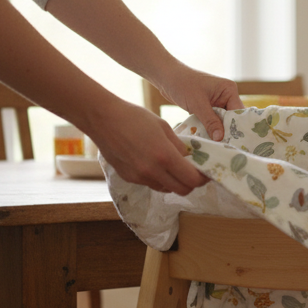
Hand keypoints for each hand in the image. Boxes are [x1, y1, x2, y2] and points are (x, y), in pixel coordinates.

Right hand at [85, 99, 208, 195]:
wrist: (102, 119)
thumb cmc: (134, 117)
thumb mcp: (163, 127)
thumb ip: (179, 146)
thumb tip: (191, 158)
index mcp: (164, 156)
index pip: (192, 179)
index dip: (202, 178)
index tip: (205, 172)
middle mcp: (152, 171)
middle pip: (182, 190)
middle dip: (191, 184)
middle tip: (193, 173)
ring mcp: (139, 177)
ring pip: (166, 189)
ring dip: (175, 182)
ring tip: (174, 167)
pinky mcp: (129, 178)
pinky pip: (151, 184)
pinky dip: (159, 179)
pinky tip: (156, 164)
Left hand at [154, 68, 243, 140]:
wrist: (165, 77)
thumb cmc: (182, 84)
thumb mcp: (197, 104)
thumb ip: (210, 121)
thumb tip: (220, 138)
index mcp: (229, 90)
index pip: (238, 112)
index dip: (235, 127)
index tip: (232, 142)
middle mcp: (226, 96)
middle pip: (231, 118)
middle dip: (226, 131)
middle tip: (224, 146)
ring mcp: (216, 102)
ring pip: (221, 121)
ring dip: (216, 131)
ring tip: (215, 145)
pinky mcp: (207, 107)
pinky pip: (212, 121)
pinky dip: (208, 129)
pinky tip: (206, 139)